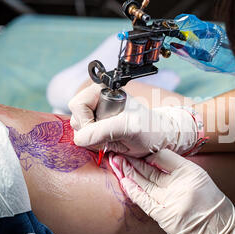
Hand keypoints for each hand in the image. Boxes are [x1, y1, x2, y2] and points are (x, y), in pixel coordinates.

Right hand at [68, 83, 198, 156]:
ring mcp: (96, 113)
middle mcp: (97, 99)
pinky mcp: (97, 126)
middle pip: (75, 118)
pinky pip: (85, 137)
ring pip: (79, 130)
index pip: (77, 106)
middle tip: (111, 137)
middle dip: (90, 132)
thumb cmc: (150, 129)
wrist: (159, 138)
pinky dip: (96, 143)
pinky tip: (111, 142)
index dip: (86, 123)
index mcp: (104, 90)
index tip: (104, 132)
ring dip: (94, 139)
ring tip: (114, 139)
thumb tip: (79, 139)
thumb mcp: (130, 129)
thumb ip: (104, 131)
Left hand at [113, 149, 234, 233]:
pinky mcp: (164, 216)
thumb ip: (180, 169)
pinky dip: (132, 189)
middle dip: (134, 160)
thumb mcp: (201, 180)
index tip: (140, 149)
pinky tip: (123, 180)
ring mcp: (171, 201)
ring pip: (144, 182)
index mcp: (192, 172)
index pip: (164, 156)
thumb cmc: (214, 207)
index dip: (150, 153)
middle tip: (120, 152)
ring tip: (117, 162)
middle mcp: (180, 185)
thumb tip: (156, 160)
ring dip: (128, 172)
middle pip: (151, 168)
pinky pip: (143, 200)